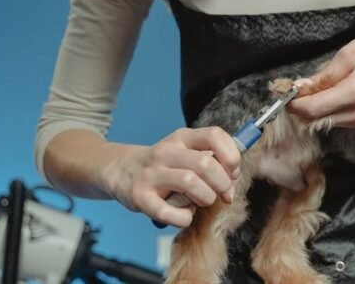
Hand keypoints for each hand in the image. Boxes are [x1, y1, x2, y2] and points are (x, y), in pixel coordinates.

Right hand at [99, 127, 241, 227]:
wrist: (120, 170)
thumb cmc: (163, 166)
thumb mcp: (185, 152)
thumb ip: (212, 161)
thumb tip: (233, 180)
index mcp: (182, 138)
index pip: (214, 135)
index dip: (231, 156)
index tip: (232, 172)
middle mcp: (166, 152)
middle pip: (206, 163)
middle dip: (223, 183)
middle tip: (222, 193)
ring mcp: (152, 174)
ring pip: (191, 183)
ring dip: (206, 198)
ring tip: (202, 201)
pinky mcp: (140, 197)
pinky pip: (170, 212)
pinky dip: (184, 218)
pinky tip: (184, 215)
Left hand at [288, 21, 354, 127]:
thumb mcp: (348, 55)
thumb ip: (323, 75)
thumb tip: (300, 88)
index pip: (313, 110)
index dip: (293, 104)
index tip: (283, 93)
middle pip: (317, 119)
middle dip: (302, 106)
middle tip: (294, 88)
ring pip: (327, 121)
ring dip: (316, 108)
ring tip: (315, 88)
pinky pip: (340, 120)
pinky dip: (330, 109)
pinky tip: (331, 93)